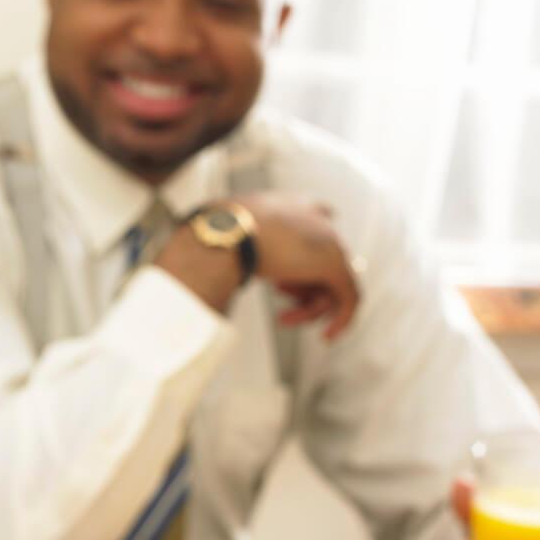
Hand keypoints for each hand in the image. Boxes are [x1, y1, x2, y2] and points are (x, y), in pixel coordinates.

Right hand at [153, 192, 360, 336]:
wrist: (220, 233)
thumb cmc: (209, 235)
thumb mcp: (219, 233)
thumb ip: (224, 244)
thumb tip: (189, 257)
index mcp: (288, 203)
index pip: (317, 218)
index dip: (304, 255)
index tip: (287, 281)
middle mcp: (314, 216)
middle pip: (322, 259)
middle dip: (303, 288)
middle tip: (282, 306)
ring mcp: (328, 239)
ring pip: (332, 281)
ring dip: (309, 307)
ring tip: (284, 317)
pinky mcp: (335, 263)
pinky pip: (349, 297)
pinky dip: (342, 319)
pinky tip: (327, 336)